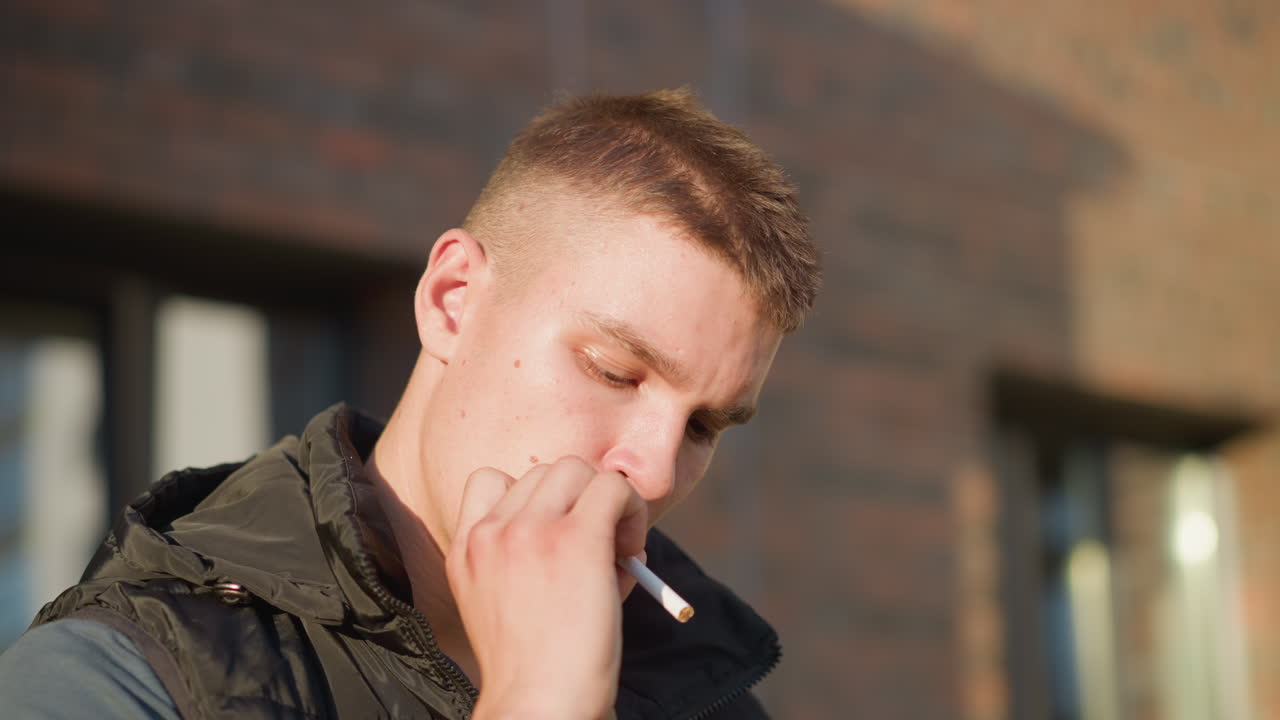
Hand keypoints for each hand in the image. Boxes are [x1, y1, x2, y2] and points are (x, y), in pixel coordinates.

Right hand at [447, 457, 647, 719]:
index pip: (490, 480)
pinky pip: (615, 487)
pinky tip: (632, 549)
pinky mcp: (575, 539)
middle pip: (546, 472)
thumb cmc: (538, 669)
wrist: (540, 706)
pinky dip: (632, 508)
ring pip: (580, 469)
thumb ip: (535, 556)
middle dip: (578, 501)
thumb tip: (606, 531)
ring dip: (606, 500)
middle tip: (600, 548)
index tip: (555, 535)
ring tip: (617, 551)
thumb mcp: (509, 602)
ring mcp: (531, 531)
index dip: (534, 500)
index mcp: (465, 549)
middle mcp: (491, 532)